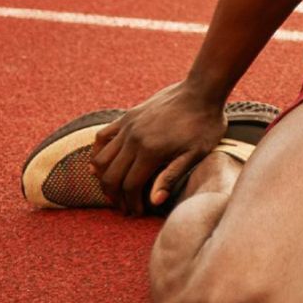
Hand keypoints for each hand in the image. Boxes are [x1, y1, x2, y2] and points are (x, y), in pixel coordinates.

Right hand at [89, 81, 227, 215]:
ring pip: (101, 159)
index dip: (131, 203)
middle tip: (124, 207)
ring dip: (104, 178)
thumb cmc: (205, 124)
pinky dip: (98, 153)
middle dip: (115, 196)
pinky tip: (102, 164)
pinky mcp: (127, 117)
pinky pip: (101, 137)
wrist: (202, 90)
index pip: (130, 186)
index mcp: (151, 151)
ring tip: (114, 190)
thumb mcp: (197, 153)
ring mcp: (127, 126)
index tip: (136, 212)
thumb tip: (154, 201)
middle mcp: (133, 139)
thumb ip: (172, 176)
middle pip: (111, 176)